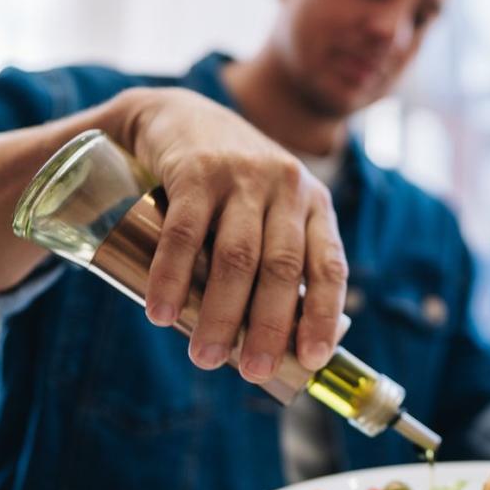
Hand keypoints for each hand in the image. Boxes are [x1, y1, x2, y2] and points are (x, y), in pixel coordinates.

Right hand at [113, 88, 346, 380]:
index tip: (311, 359)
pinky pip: (185, 231)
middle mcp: (286, 186)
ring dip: (221, 313)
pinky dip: (172, 277)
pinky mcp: (196, 170)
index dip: (322, 314)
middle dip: (267, 327)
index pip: (328, 265)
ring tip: (204, 358)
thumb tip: (273, 346)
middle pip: (281, 268)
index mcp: (313, 204)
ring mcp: (242, 176)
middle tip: (251, 374)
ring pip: (237, 256)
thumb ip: (276, 261)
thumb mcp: (269, 210)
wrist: (178, 115)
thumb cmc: (230, 184)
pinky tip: (161, 313)